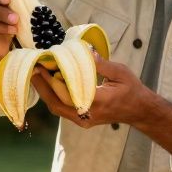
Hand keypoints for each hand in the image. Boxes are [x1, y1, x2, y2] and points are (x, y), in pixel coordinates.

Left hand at [31, 53, 149, 128]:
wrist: (139, 110)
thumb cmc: (131, 89)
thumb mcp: (120, 72)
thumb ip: (101, 64)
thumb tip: (85, 50)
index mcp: (98, 101)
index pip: (68, 93)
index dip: (52, 81)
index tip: (42, 66)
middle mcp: (88, 114)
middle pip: (57, 104)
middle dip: (42, 87)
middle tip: (33, 69)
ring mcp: (84, 121)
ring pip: (58, 108)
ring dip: (46, 92)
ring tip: (38, 75)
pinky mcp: (82, 121)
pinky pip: (63, 110)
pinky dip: (54, 97)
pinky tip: (49, 84)